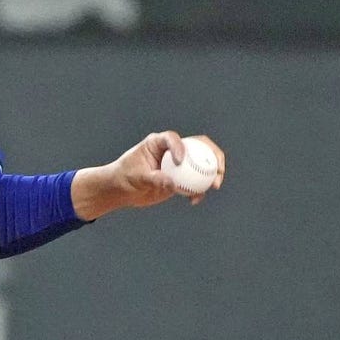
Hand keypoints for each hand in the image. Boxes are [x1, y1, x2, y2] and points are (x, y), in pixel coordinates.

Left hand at [72, 131, 226, 218]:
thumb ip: (155, 179)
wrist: (122, 191)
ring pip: (202, 164)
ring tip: (215, 185)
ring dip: (212, 173)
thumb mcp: (138, 178)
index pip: (173, 139)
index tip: (180, 161)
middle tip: (217, 170)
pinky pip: (195, 182)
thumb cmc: (124, 177)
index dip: (180, 147)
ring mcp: (178, 164)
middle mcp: (172, 150)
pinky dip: (198, 190)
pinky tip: (195, 200)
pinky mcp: (180, 179)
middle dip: (213, 156)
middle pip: (199, 146)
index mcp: (158, 143)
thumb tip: (174, 184)